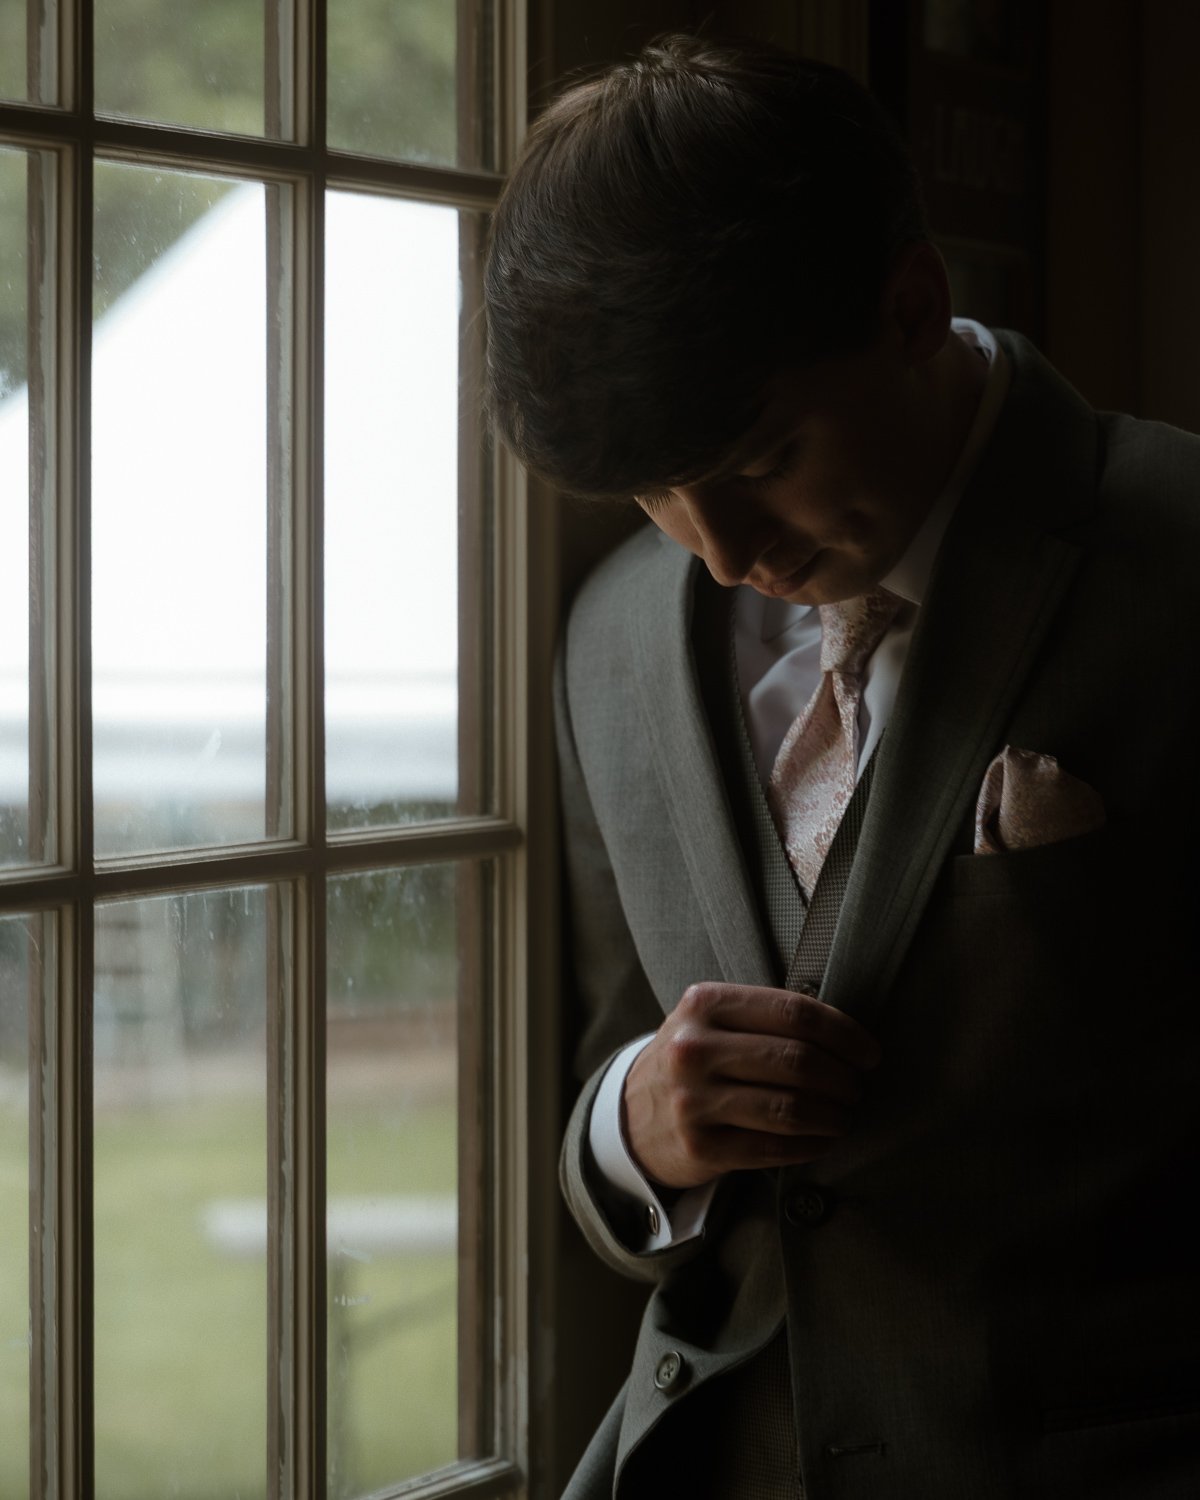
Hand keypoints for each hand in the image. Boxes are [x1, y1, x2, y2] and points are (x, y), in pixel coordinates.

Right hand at [623, 982, 881, 1190]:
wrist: (631, 1113)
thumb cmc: (693, 1059)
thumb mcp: (711, 1020)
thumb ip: (764, 1016)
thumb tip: (845, 1033)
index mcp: (704, 1004)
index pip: (794, 1012)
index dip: (844, 1033)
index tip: (869, 1053)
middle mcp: (694, 1049)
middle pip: (798, 1060)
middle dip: (844, 1078)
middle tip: (858, 1088)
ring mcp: (693, 1100)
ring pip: (791, 1108)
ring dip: (833, 1116)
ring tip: (844, 1116)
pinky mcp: (700, 1147)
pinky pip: (774, 1149)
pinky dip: (811, 1146)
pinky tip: (822, 1140)